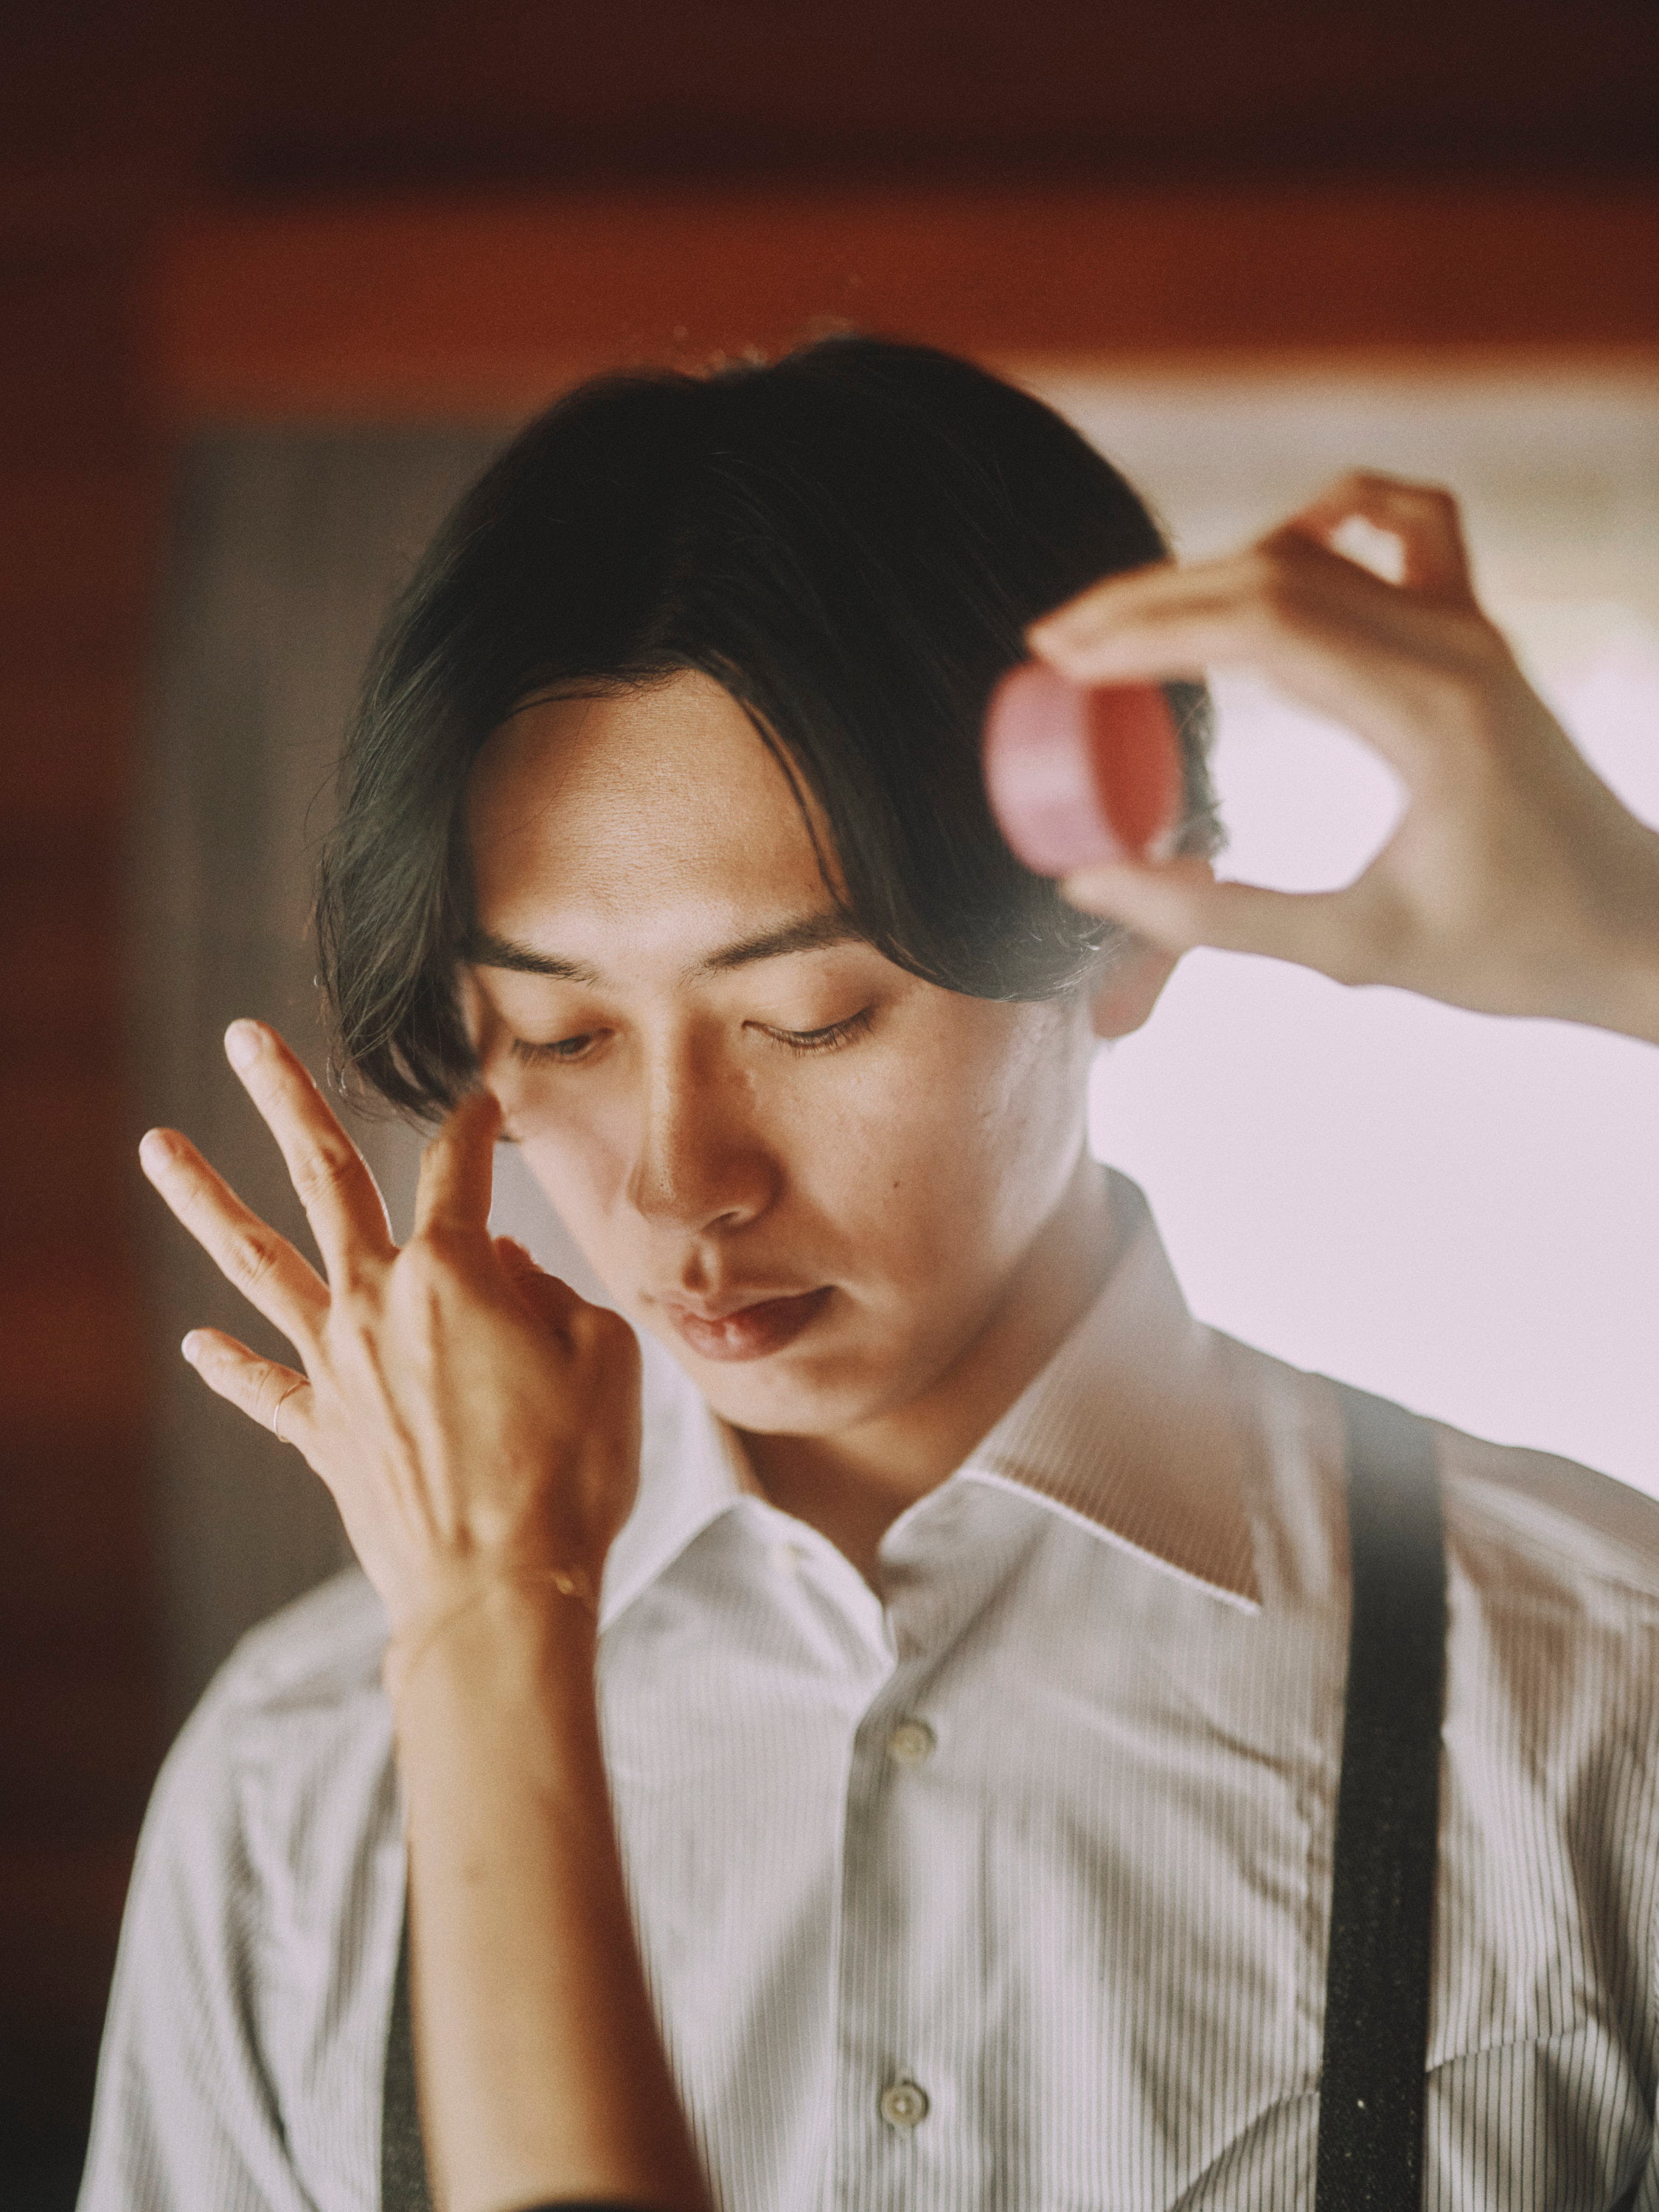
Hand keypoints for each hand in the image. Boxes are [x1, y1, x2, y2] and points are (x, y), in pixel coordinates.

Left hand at [138, 1020, 640, 1639]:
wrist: (500, 1590)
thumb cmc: (571, 1471)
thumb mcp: (604, 1356)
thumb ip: (551, 1295)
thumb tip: (506, 1270)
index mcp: (456, 1273)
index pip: (460, 1169)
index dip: (474, 1126)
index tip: (480, 1099)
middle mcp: (379, 1303)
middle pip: (321, 1179)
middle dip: (283, 1098)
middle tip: (243, 1037)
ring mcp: (338, 1368)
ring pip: (257, 1264)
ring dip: (203, 1199)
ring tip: (156, 1146)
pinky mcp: (324, 1434)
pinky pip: (265, 1388)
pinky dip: (230, 1366)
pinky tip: (198, 1343)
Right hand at [1029, 472, 1658, 1044]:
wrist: (1639, 932)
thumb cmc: (1514, 952)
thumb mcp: (1356, 950)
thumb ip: (1219, 918)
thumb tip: (1090, 882)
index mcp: (1427, 712)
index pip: (1257, 627)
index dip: (1144, 633)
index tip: (1058, 657)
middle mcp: (1453, 644)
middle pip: (1270, 572)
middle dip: (1149, 600)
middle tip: (1056, 642)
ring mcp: (1472, 626)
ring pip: (1316, 550)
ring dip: (1210, 572)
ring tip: (1128, 622)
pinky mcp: (1479, 633)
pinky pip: (1408, 527)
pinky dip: (1331, 520)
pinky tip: (1276, 550)